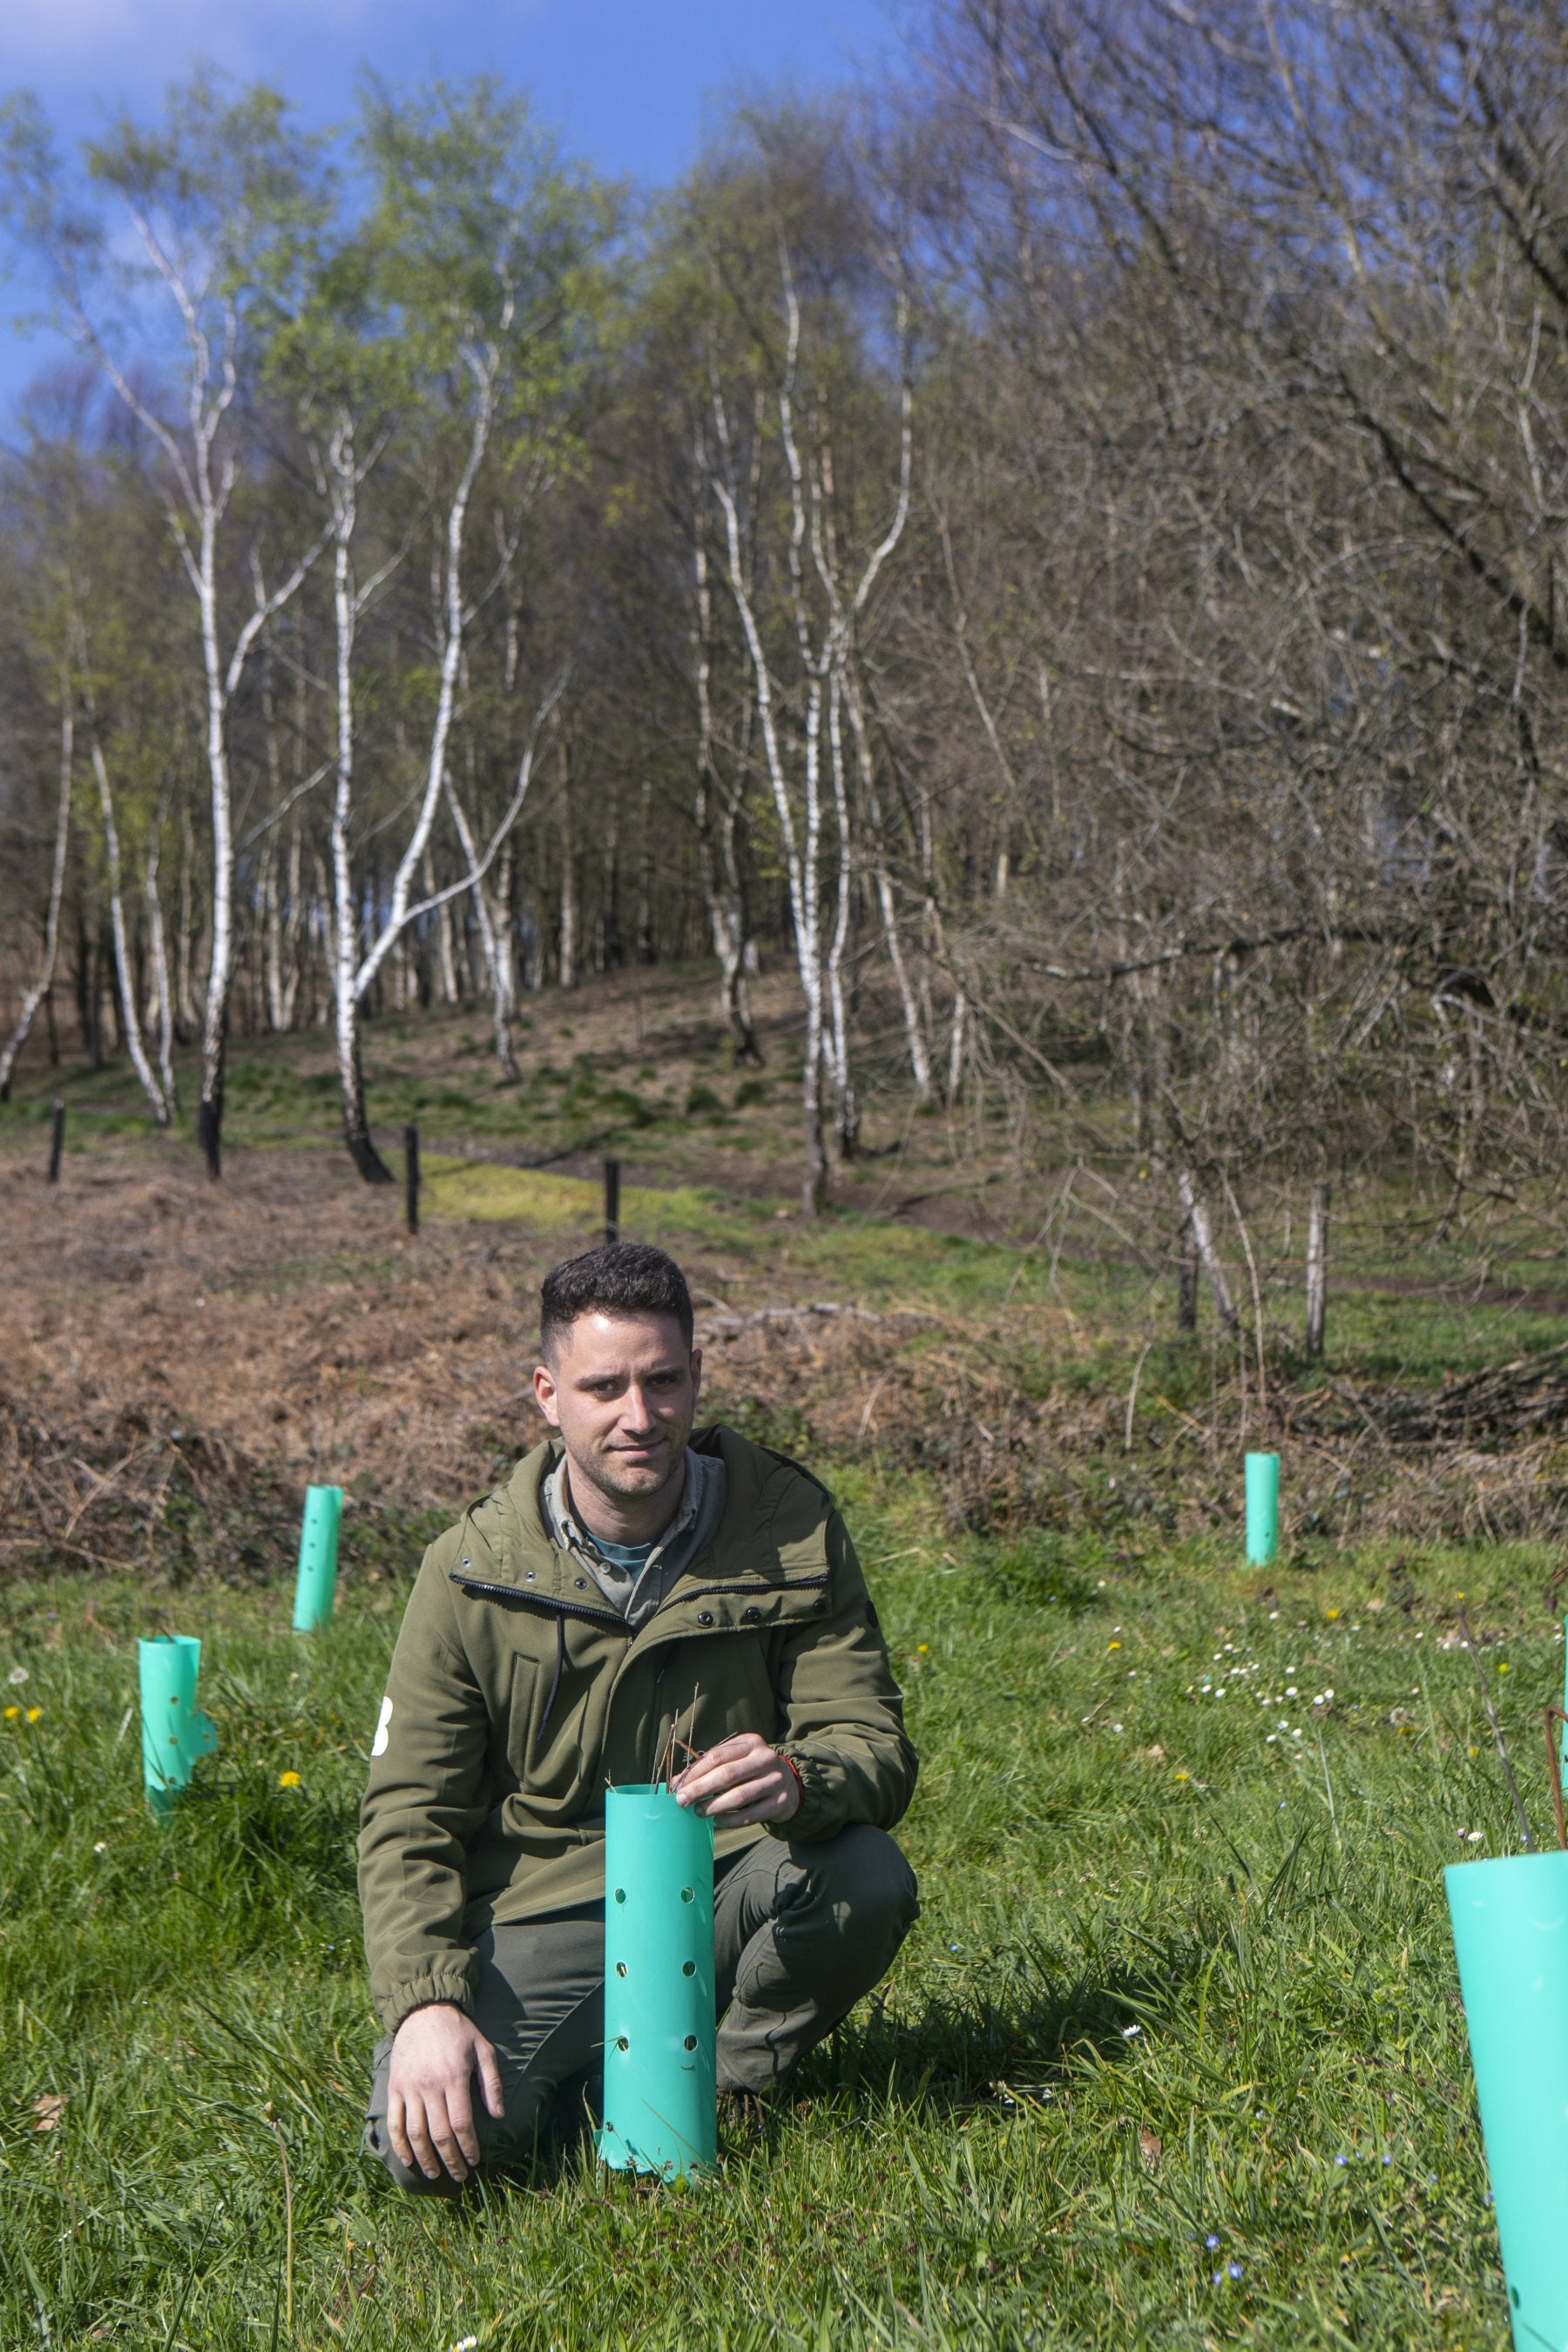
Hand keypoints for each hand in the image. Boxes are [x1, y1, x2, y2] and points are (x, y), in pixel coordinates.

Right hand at [387, 2002, 504, 2184]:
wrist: (424, 2010)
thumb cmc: (458, 2031)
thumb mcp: (483, 2049)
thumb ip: (492, 2083)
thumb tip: (498, 2115)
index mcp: (454, 2077)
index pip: (461, 2123)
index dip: (468, 2147)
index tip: (475, 2160)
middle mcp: (430, 2085)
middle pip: (439, 2134)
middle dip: (451, 2160)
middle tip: (459, 2175)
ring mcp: (409, 2087)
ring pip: (416, 2133)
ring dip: (425, 2158)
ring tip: (435, 2173)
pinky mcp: (394, 2086)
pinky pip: (394, 2121)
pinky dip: (400, 2144)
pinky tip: (409, 2160)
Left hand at [673, 1733, 800, 1825]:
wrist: (790, 1782)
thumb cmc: (752, 1770)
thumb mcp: (735, 1760)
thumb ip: (709, 1767)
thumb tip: (677, 1782)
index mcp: (751, 1742)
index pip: (717, 1756)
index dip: (695, 1772)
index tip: (678, 1786)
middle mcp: (765, 1758)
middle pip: (727, 1775)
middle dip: (700, 1789)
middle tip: (682, 1801)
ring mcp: (775, 1780)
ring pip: (740, 1796)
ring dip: (714, 1806)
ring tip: (698, 1812)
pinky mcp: (781, 1801)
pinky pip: (751, 1814)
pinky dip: (731, 1819)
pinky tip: (718, 1821)